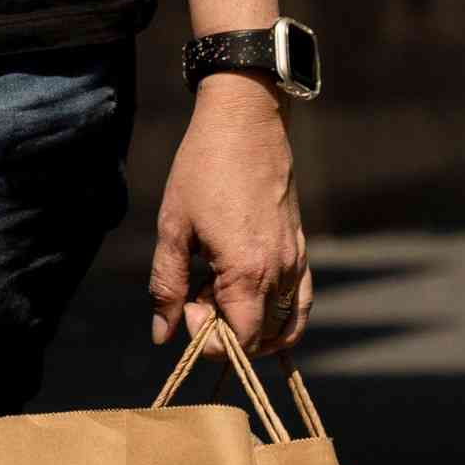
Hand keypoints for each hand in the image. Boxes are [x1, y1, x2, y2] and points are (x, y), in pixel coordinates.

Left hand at [148, 77, 310, 356]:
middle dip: (227, 332)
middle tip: (196, 297)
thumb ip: (166, 287)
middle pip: (263, 337)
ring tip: (217, 295)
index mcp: (248, 271)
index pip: (241, 340)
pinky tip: (246, 297)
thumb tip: (162, 336)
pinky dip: (279, 313)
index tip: (186, 307)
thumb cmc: (202, 172)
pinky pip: (301, 299)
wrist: (245, 124)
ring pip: (286, 323)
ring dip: (251, 324)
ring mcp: (297, 260)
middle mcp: (281, 271)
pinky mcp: (301, 248)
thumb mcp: (172, 231)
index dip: (209, 340)